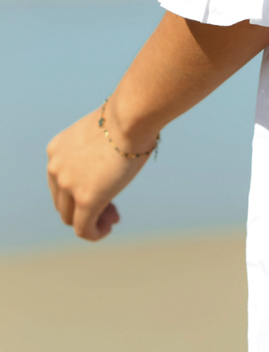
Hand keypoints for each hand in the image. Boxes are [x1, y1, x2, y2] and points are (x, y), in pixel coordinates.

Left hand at [46, 105, 157, 241]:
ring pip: (71, 217)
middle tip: (112, 209)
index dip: (79, 191)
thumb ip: (97, 151)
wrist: (129, 118)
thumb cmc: (127, 120)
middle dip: (85, 208)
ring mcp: (68, 185)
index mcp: (56, 150)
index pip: (61, 181)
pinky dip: (93, 233)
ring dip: (91, 220)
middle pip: (63, 201)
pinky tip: (107, 229)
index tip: (103, 190)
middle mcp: (55, 168)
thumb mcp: (101, 134)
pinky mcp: (85, 199)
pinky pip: (83, 228)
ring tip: (111, 220)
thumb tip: (109, 166)